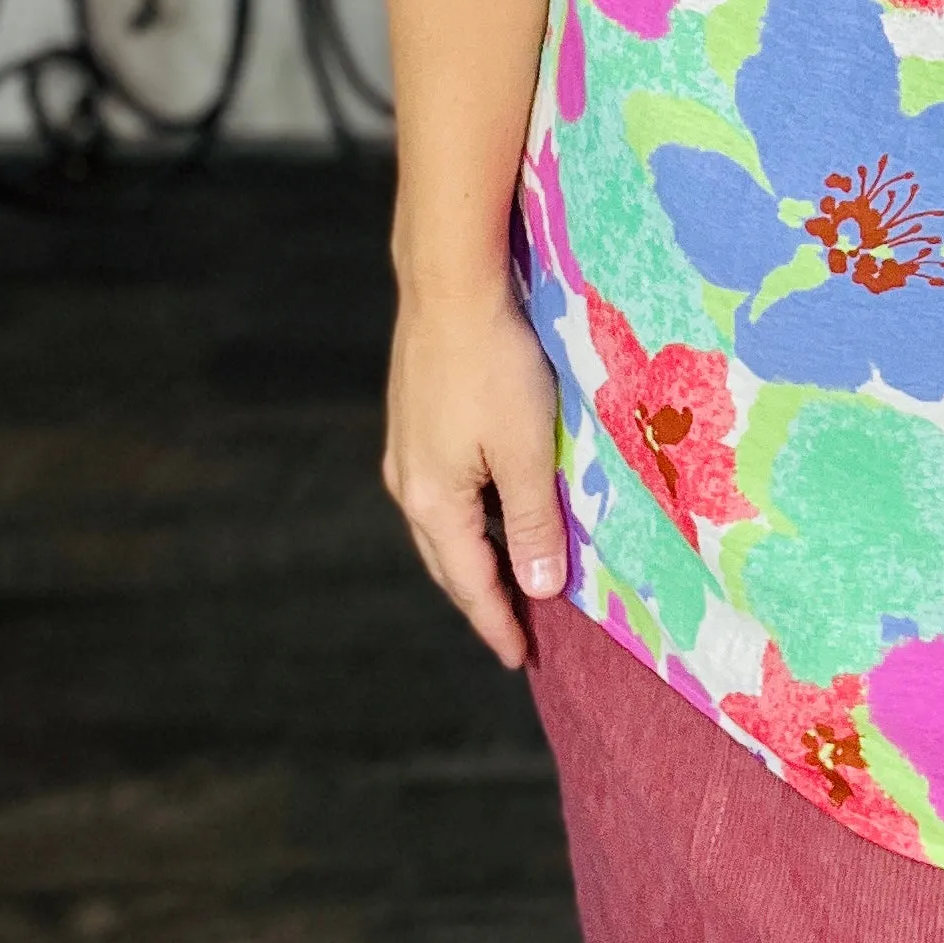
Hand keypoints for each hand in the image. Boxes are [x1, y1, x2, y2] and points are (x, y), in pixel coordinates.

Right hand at [381, 284, 564, 668]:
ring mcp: (407, 448)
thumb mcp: (527, 451)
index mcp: (434, 502)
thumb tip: (536, 587)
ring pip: (444, 523)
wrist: (450, 284)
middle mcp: (409, 482)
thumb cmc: (497, 366)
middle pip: (449, 559)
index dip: (497, 622)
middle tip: (516, 627)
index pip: (470, 583)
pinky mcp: (415, 416)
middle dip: (482, 595)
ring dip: (476, 553)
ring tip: (513, 572)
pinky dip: (469, 513)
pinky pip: (442, 488)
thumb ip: (533, 522)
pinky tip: (494, 503)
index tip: (519, 657)